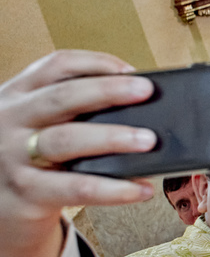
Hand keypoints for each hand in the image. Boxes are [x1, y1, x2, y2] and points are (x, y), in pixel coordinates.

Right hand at [0, 51, 157, 256]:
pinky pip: (77, 188)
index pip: (56, 66)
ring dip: (112, 137)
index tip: (132, 70)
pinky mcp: (26, 192)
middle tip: (146, 91)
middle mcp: (9, 120)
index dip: (96, 63)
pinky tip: (141, 189)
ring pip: (66, 140)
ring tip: (148, 140)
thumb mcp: (35, 124)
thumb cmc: (28, 159)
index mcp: (17, 95)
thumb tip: (137, 105)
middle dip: (108, 91)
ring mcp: (13, 157)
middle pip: (61, 97)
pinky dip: (114, 189)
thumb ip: (72, 111)